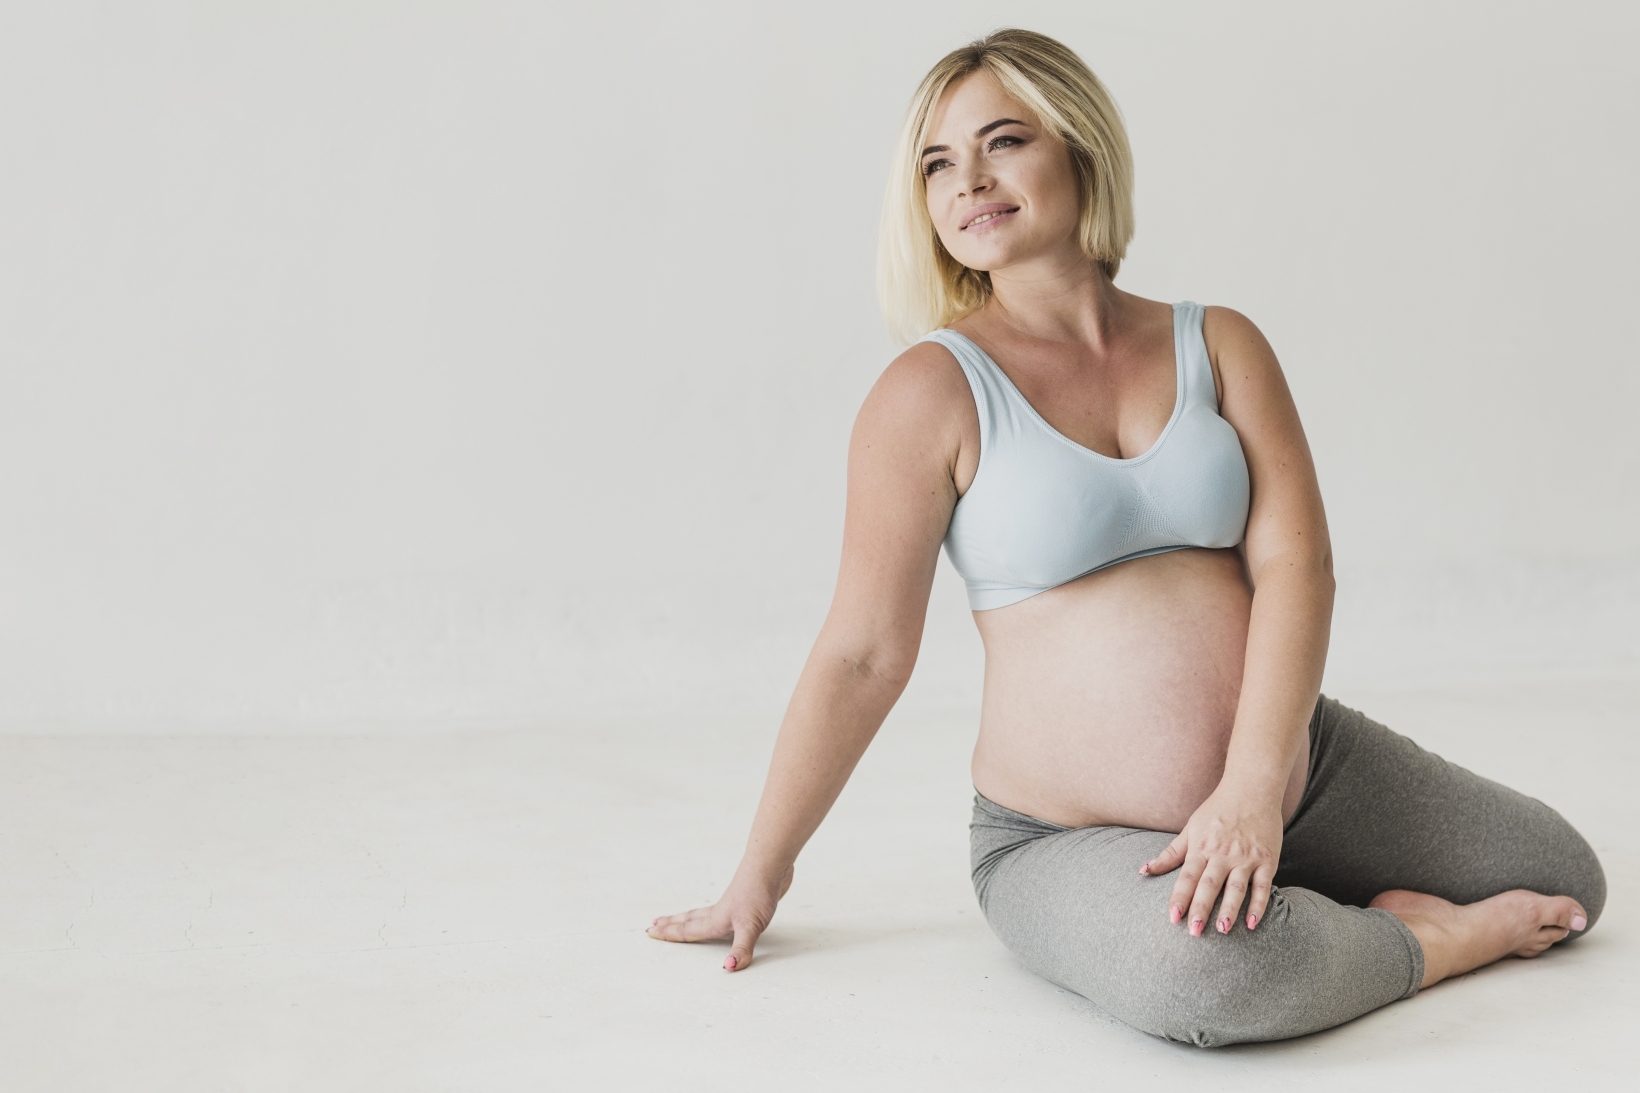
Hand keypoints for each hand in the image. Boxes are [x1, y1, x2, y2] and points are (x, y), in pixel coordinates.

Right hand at [647, 864, 794, 970]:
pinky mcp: (746, 900)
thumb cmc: (758, 892)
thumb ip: (741, 948)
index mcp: (716, 919)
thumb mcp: (750, 926)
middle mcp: (720, 911)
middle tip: (654, 924)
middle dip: (672, 924)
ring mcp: (732, 904)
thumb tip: (728, 968)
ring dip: (689, 917)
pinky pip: (723, 911)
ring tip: (679, 918)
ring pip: (704, 913)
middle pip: (690, 919)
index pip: (688, 930)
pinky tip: (724, 913)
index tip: (650, 932)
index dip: (669, 934)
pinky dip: (713, 913)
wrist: (771, 865)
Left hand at [1141, 788, 1281, 935]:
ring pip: (1236, 887)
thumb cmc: (1217, 810)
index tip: (1172, 918)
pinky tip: (1253, 923)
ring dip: (1229, 909)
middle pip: (1209, 885)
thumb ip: (1170, 854)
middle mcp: (1222, 854)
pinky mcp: (1267, 860)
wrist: (1252, 788)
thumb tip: (1143, 870)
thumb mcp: (1190, 829)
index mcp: (1201, 847)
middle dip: (1200, 908)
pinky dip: (1259, 904)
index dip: (1179, 898)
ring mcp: (1246, 857)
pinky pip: (1263, 886)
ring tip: (1222, 930)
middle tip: (1193, 933)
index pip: (1187, 877)